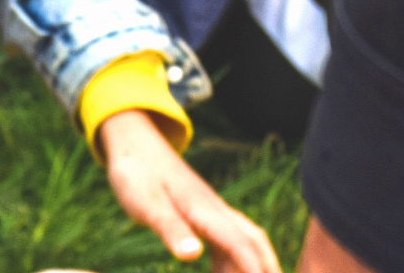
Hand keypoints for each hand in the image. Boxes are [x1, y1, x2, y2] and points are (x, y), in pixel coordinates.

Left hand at [99, 110, 280, 272]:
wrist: (135, 143)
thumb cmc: (136, 172)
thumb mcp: (146, 204)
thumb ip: (170, 228)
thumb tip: (193, 255)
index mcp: (204, 210)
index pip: (239, 244)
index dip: (253, 270)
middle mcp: (215, 210)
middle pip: (254, 241)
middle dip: (269, 267)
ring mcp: (211, 210)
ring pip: (244, 239)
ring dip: (254, 263)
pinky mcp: (203, 211)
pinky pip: (228, 237)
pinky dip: (235, 258)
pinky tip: (226, 271)